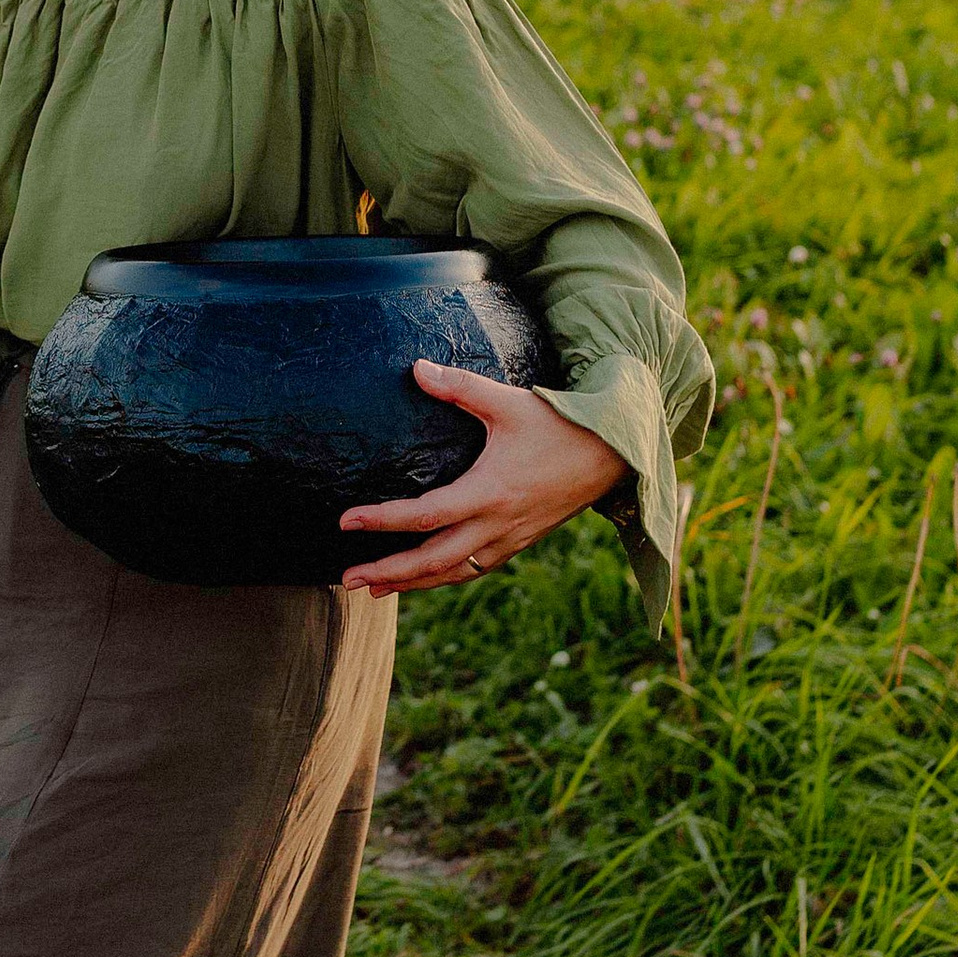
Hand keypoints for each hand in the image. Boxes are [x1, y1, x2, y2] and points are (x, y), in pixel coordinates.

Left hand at [338, 365, 628, 596]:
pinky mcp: (519, 542)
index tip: (345, 521)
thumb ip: (460, 387)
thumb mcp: (508, 403)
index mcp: (490, 491)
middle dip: (389, 573)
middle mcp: (497, 524)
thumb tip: (415, 368)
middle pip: (433, 560)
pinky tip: (424, 578)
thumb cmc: (559, 425)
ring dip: (412, 583)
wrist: (612, 456)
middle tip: (349, 578)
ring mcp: (510, 539)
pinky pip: (474, 570)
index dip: (381, 519)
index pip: (424, 514)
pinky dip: (444, 578)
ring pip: (453, 573)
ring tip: (374, 589)